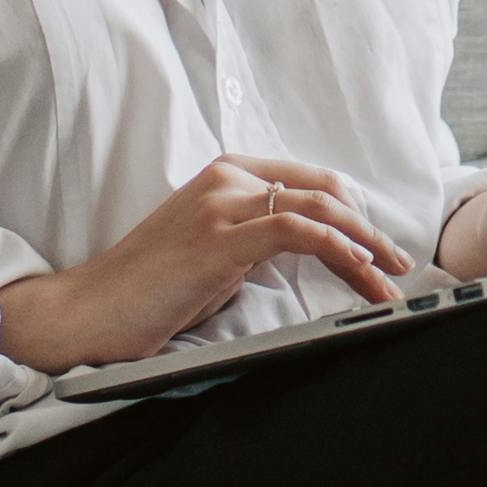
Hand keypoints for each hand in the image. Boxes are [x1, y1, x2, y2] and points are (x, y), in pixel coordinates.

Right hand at [0, 154, 411, 374]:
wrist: (86, 312)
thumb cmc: (146, 292)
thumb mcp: (211, 254)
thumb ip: (253, 242)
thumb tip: (309, 255)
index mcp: (224, 174)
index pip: (310, 180)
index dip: (354, 212)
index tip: (381, 247)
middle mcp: (225, 177)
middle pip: (324, 191)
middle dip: (371, 230)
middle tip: (400, 266)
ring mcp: (221, 204)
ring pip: (319, 208)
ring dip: (366, 246)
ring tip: (391, 280)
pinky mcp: (218, 240)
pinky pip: (297, 231)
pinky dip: (339, 249)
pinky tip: (360, 272)